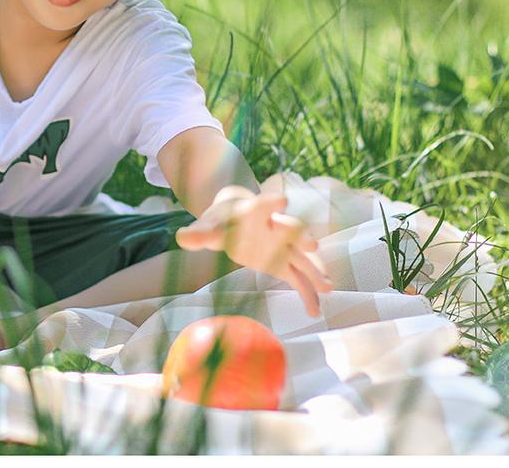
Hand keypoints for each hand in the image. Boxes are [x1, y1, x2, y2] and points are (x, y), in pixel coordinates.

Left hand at [175, 186, 332, 316]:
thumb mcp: (209, 225)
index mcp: (254, 212)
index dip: (271, 201)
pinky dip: (306, 291)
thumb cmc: (222, 220)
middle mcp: (274, 226)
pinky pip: (297, 277)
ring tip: (327, 287)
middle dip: (300, 236)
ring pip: (301, 256)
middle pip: (290, 227)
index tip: (282, 199)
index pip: (263, 204)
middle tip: (312, 245)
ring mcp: (282, 245)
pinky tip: (314, 310)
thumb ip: (199, 233)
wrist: (237, 220)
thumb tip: (181, 237)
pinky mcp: (282, 262)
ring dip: (314, 269)